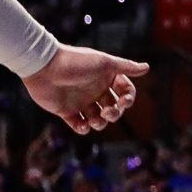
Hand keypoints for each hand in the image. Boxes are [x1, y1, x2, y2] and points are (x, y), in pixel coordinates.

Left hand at [23, 45, 144, 134]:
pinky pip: (79, 125)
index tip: (124, 101)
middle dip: (114, 113)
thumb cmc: (76, 62)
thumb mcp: (104, 63)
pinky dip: (83, 128)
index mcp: (106, 77)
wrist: (44, 67)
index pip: (125, 91)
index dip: (128, 98)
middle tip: (107, 111)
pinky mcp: (66, 112)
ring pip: (98, 119)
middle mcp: (96, 90)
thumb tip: (147, 67)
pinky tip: (82, 124)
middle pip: (114, 108)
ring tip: (94, 119)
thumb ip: (125, 66)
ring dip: (100, 123)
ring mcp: (81, 101)